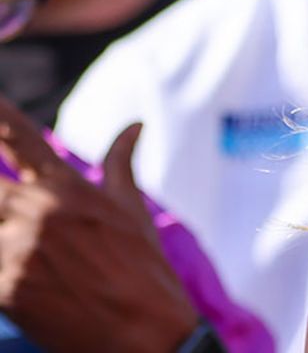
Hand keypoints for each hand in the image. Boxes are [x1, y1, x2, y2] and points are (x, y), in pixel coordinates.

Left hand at [0, 97, 199, 352]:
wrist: (144, 334)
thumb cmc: (143, 270)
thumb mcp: (132, 212)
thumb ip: (121, 163)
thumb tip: (136, 125)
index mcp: (67, 188)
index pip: (17, 135)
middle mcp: (37, 211)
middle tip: (1, 195)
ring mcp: (16, 249)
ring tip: (10, 228)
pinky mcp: (4, 287)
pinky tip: (7, 264)